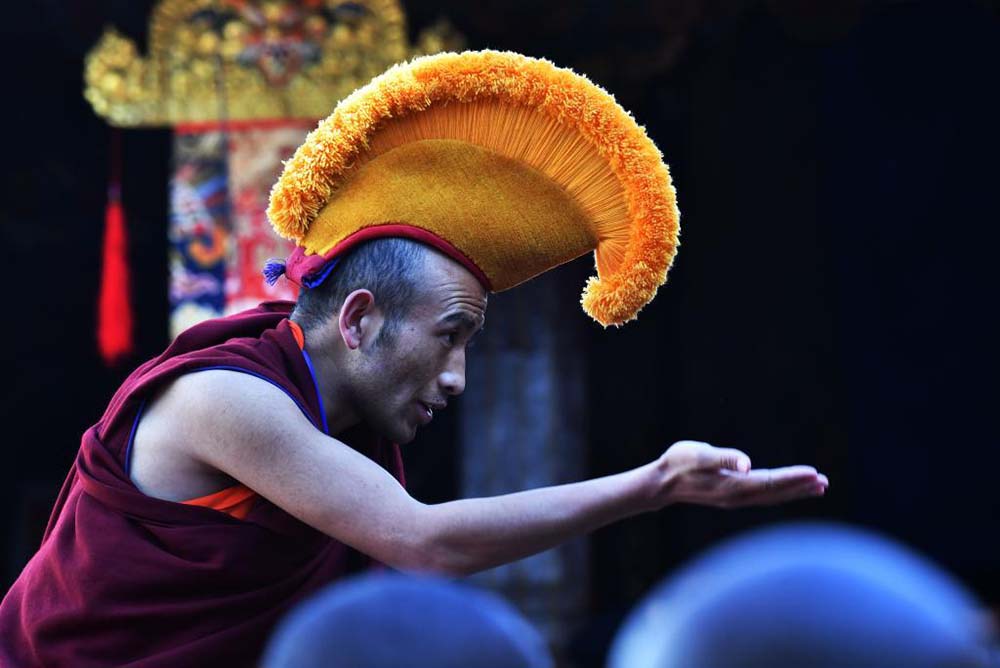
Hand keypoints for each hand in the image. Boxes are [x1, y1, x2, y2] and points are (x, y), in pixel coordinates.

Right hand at [647, 440, 827, 509]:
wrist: (660, 484)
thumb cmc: (676, 464)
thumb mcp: (697, 454)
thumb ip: (723, 457)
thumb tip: (747, 463)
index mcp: (731, 485)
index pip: (769, 482)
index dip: (792, 478)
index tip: (814, 473)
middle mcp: (736, 496)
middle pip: (775, 493)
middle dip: (800, 487)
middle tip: (825, 483)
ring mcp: (734, 499)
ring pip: (771, 497)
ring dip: (794, 492)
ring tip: (817, 488)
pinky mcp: (731, 496)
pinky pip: (763, 496)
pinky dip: (780, 492)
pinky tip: (788, 489)